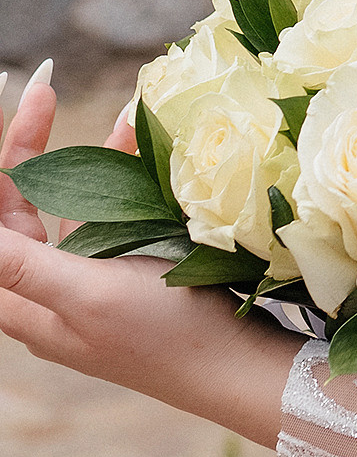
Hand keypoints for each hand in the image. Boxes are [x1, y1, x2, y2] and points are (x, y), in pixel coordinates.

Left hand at [0, 65, 298, 446]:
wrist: (236, 369)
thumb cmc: (161, 336)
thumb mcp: (86, 294)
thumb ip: (20, 263)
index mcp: (22, 300)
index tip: (17, 100)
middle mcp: (47, 289)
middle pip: (18, 204)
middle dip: (28, 145)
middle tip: (45, 86)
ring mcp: (88, 280)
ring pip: (68, 204)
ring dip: (84, 156)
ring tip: (115, 111)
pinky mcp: (128, 273)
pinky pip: (111, 214)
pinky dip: (123, 176)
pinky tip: (145, 144)